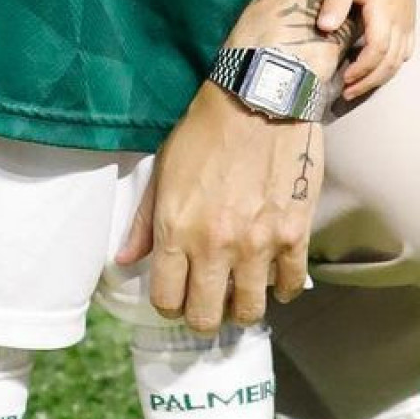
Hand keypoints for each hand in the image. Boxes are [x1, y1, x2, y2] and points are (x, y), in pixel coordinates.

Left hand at [117, 84, 324, 333]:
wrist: (258, 100)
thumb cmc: (205, 131)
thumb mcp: (163, 172)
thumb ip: (144, 222)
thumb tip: (125, 261)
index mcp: (177, 231)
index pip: (167, 300)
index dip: (170, 306)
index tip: (178, 296)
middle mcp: (216, 246)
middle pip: (206, 318)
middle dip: (204, 318)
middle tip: (208, 304)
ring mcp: (258, 244)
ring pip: (250, 310)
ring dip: (242, 308)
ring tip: (240, 293)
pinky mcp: (294, 234)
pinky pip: (289, 284)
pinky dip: (282, 289)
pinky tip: (274, 279)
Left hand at [317, 0, 415, 100]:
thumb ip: (335, 1)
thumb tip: (324, 28)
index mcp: (385, 9)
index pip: (378, 51)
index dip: (362, 70)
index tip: (343, 81)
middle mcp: (402, 17)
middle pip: (391, 61)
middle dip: (369, 82)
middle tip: (346, 93)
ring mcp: (409, 16)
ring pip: (401, 58)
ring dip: (381, 75)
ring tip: (357, 84)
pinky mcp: (409, 14)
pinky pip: (407, 47)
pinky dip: (393, 61)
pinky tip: (376, 64)